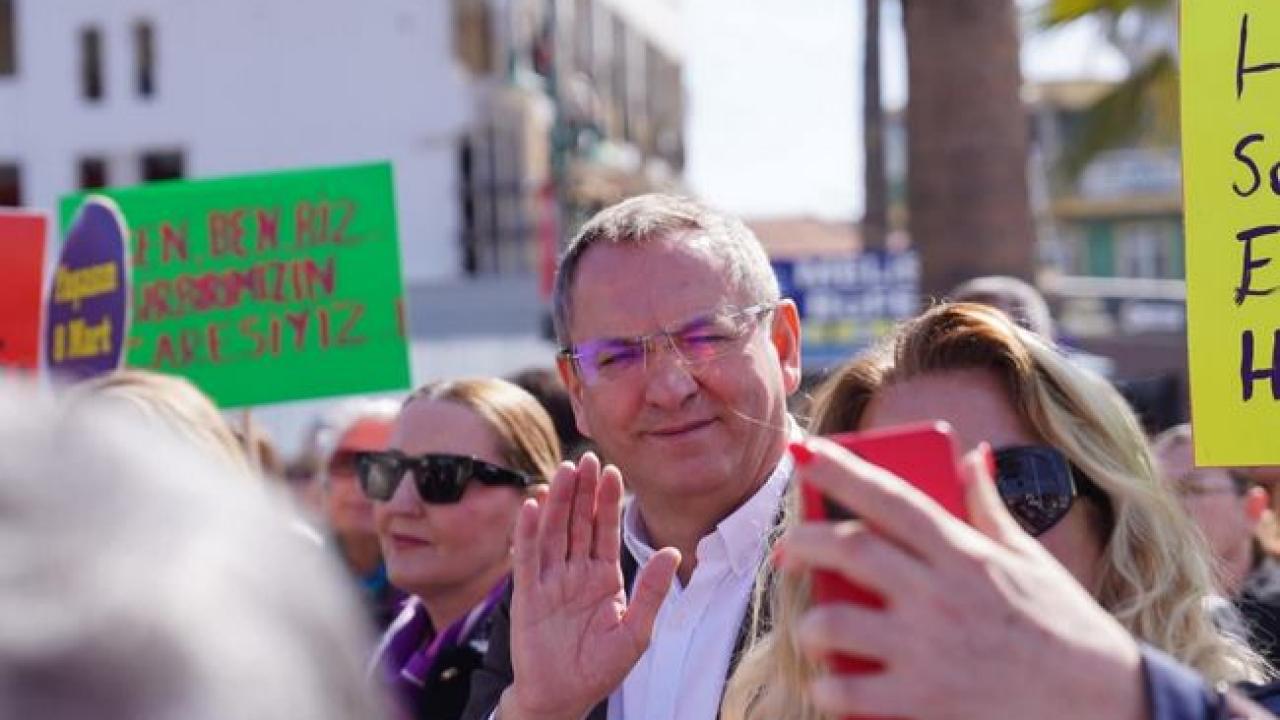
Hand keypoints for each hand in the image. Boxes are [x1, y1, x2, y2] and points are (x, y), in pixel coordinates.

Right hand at [501, 452, 680, 719]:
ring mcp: (550, 581)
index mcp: (603, 577)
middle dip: (583, 491)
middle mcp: (575, 572)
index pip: (605, 531)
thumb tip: (672, 552)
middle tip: (587, 458)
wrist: (563, 697)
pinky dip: (528, 532)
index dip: (607, 501)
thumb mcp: (636, 631)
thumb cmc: (600, 668)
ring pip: (553, 532)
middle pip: (578, 523)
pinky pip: (527, 558)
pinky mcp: (527, 595)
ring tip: (564, 471)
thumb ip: (652, 591)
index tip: (612, 471)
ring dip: (558, 502)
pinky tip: (533, 505)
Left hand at [776, 438, 1144, 719]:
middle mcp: (941, 596)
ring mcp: (929, 652)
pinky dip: (827, 686)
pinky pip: (846, 691)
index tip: (805, 452)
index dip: (841, 470)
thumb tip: (972, 456)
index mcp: (965, 555)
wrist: (1108, 707)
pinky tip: (831, 682)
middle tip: (788, 551)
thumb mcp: (1030, 560)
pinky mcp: (923, 704)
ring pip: (833, 622)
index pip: (891, 499)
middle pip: (847, 550)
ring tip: (814, 630)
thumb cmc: (1065, 630)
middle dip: (804, 542)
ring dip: (810, 624)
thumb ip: (989, 507)